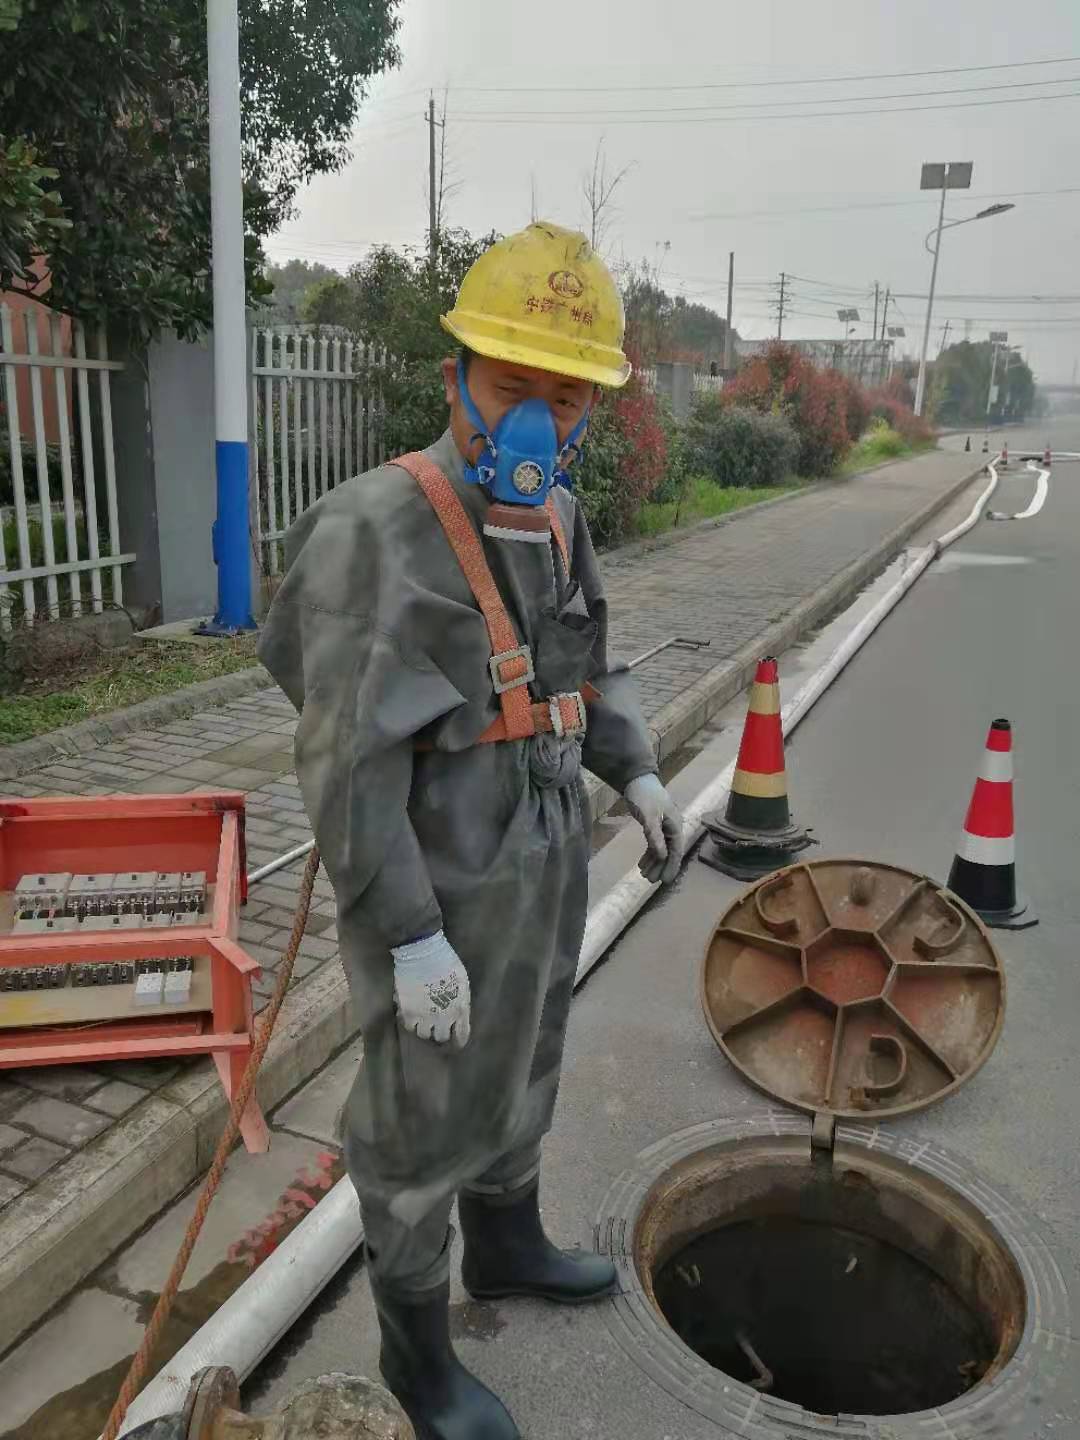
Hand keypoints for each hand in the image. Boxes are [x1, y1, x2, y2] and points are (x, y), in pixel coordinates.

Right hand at [391, 932, 471, 1047]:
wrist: (422, 952)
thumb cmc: (446, 961)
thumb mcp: (462, 982)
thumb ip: (461, 1001)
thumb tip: (457, 1012)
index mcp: (460, 1009)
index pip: (461, 1036)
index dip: (458, 1039)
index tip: (455, 1036)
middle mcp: (443, 1017)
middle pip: (441, 1037)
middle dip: (440, 1031)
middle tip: (436, 1024)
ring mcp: (424, 1016)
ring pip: (423, 1034)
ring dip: (424, 1027)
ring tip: (422, 1018)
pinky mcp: (408, 1012)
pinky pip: (408, 1026)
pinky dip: (410, 1021)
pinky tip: (411, 1012)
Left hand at [624, 773, 683, 885]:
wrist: (636, 778)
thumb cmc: (644, 795)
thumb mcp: (648, 816)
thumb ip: (655, 836)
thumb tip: (663, 855)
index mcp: (675, 825)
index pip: (676, 850)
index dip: (671, 866)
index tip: (665, 881)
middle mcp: (672, 827)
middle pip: (669, 852)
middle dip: (660, 867)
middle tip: (649, 881)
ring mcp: (663, 827)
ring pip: (661, 849)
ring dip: (654, 862)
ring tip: (644, 875)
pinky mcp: (654, 825)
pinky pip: (654, 843)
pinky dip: (649, 853)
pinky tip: (642, 863)